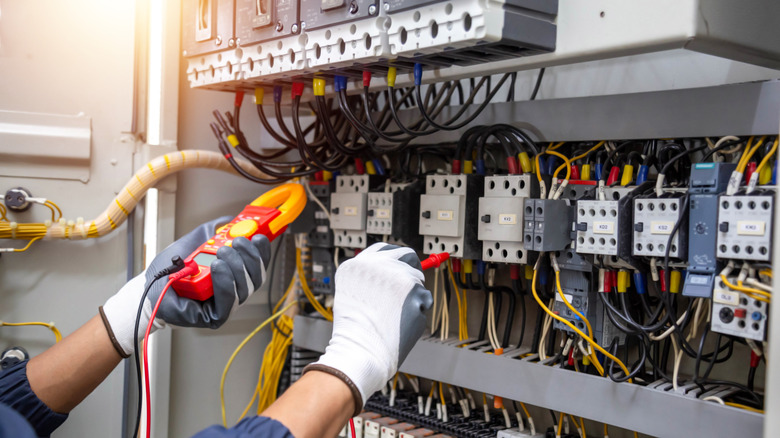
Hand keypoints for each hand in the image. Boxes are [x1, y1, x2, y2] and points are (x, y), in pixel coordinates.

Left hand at [99, 216, 270, 356]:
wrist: (150, 285)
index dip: (262, 251)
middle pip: (257, 277)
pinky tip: (218, 268)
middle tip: (237, 242)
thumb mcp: (197, 241)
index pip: (258, 264)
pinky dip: (226, 282)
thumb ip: (215, 230)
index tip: (259, 236)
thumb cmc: (171, 269)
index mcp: (234, 273)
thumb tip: (233, 220)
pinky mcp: (215, 317)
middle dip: (250, 257)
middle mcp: (234, 290)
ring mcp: (226, 305)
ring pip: (246, 288)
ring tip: (220, 253)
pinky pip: (229, 301)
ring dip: (236, 266)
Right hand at [304, 243, 432, 414]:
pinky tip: (403, 322)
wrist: (361, 351)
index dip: (396, 257)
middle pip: (407, 256)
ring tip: (395, 316)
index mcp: (357, 264)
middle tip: (411, 286)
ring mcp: (397, 276)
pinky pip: (425, 299)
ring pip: (418, 280)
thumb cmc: (355, 331)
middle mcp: (377, 265)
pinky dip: (419, 311)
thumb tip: (397, 271)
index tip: (402, 264)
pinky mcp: (414, 291)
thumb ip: (372, 278)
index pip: (384, 249)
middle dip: (413, 269)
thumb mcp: (353, 293)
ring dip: (413, 296)